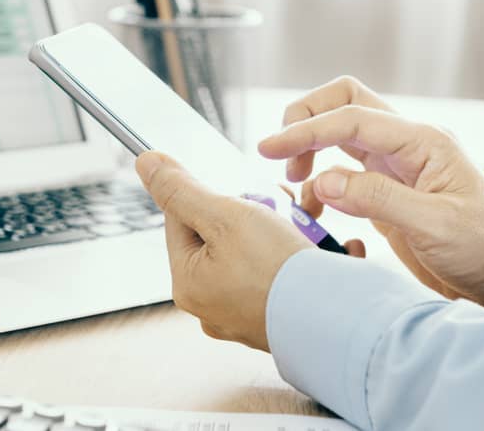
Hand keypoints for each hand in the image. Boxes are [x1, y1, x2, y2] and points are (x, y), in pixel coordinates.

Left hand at [135, 151, 313, 350]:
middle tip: (280, 207)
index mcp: (187, 283)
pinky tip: (318, 252)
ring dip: (281, 231)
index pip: (181, 218)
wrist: (337, 320)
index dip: (211, 195)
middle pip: (222, 234)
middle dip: (253, 212)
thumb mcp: (224, 216)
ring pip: (256, 251)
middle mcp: (211, 304)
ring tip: (305, 230)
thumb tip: (146, 164)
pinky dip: (300, 258)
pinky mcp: (279, 317)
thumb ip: (183, 189)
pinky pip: (283, 275)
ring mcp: (246, 314)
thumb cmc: (277, 270)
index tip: (243, 192)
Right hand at [257, 76, 483, 308]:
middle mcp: (406, 144)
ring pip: (340, 131)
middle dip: (306, 118)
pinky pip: (341, 169)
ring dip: (310, 148)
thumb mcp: (436, 226)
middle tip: (280, 156)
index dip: (306, 129)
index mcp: (422, 141)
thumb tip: (325, 182)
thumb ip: (379, 200)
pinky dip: (319, 184)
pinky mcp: (385, 189)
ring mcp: (395, 164)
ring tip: (294, 183)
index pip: (352, 118)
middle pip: (344, 102)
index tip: (270, 148)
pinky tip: (315, 211)